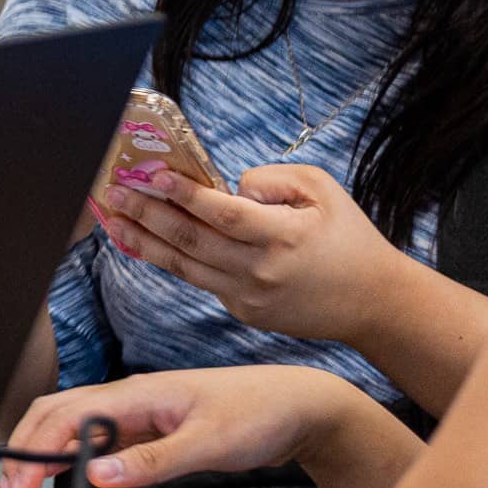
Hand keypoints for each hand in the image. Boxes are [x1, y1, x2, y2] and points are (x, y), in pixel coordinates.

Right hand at [0, 364, 367, 487]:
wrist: (298, 404)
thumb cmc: (259, 414)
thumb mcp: (207, 443)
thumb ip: (151, 461)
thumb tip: (97, 475)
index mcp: (137, 393)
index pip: (67, 417)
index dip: (35, 450)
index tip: (18, 486)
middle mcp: (130, 398)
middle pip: (58, 412)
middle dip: (27, 446)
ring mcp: (139, 411)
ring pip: (74, 423)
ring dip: (46, 449)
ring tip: (29, 485)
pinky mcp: (150, 427)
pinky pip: (98, 437)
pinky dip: (73, 454)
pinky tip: (72, 477)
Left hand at [97, 162, 412, 343]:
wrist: (373, 303)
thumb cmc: (348, 237)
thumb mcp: (322, 190)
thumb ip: (272, 180)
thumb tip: (230, 188)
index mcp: (282, 237)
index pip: (222, 214)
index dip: (184, 195)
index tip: (152, 175)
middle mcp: (260, 271)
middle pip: (192, 241)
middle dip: (147, 215)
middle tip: (114, 192)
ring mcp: (248, 297)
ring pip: (185, 266)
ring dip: (145, 241)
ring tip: (113, 219)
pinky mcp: (243, 311)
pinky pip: (200, 280)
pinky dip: (170, 261)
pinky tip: (145, 243)